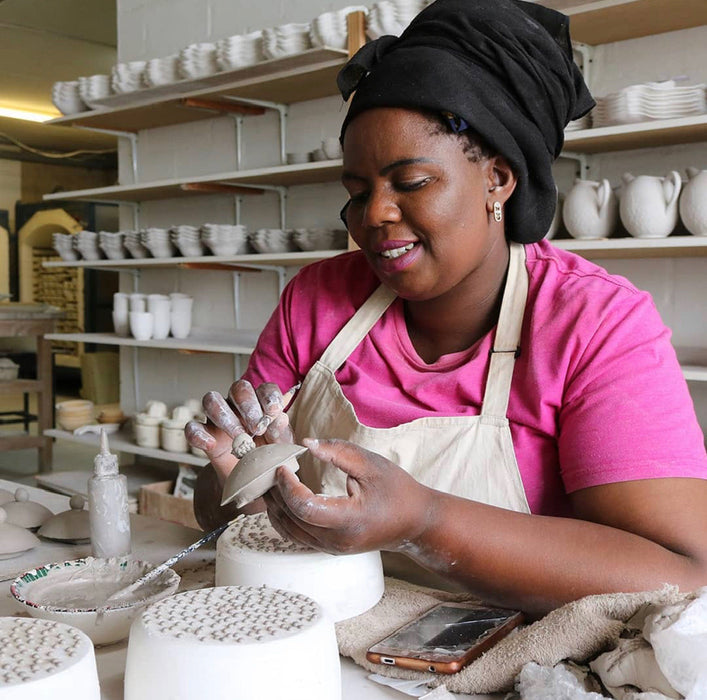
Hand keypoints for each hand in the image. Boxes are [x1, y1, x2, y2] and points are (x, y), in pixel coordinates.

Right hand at [185, 379, 294, 482]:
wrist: (250, 479)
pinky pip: (192, 428)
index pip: (265, 388)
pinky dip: (199, 434)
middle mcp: (238, 404)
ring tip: (239, 436)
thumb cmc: (267, 456)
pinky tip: (211, 445)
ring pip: (211, 400)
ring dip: (225, 416)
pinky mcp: (204, 434)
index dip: (269, 396)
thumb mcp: (280, 446)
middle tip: (258, 426)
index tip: (274, 411)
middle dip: (248, 405)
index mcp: (261, 403)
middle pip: (238, 388)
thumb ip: (281, 433)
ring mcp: (219, 417)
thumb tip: (281, 418)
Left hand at [263, 438, 433, 554]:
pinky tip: (280, 499)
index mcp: (349, 520)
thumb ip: (339, 452)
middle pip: (292, 519)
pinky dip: (284, 517)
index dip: (288, 486)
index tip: (283, 466)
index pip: (305, 507)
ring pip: (289, 531)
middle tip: (267, 469)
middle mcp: (337, 540)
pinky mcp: (329, 548)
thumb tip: (307, 444)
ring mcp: (332, 548)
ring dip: (275, 507)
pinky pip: (297, 535)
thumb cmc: (398, 491)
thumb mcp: (372, 465)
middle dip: (275, 493)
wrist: (416, 523)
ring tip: (268, 482)